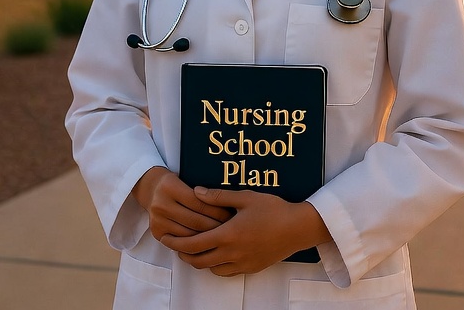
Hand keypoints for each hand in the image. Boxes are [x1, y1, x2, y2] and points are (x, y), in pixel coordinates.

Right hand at [132, 167, 232, 241]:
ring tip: (222, 238)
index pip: (200, 203)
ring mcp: (157, 220)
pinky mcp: (156, 232)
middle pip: (195, 221)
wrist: (151, 188)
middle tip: (232, 230)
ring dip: (207, 239)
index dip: (218, 211)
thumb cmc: (177, 182)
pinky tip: (207, 244)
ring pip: (188, 235)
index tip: (232, 215)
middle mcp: (161, 204)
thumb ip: (205, 190)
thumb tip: (232, 203)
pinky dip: (195, 245)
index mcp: (170, 187)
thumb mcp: (188, 177)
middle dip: (216, 227)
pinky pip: (180, 242)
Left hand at [161, 187, 329, 275]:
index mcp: (228, 235)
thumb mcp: (245, 197)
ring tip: (193, 248)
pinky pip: (226, 272)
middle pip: (198, 260)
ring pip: (210, 269)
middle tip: (175, 243)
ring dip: (198, 260)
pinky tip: (215, 255)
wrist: (298, 228)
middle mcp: (232, 253)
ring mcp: (242, 263)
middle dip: (182, 253)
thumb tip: (196, 191)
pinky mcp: (251, 268)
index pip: (193, 244)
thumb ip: (218, 196)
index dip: (176, 242)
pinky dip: (215, 266)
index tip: (165, 237)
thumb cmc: (273, 209)